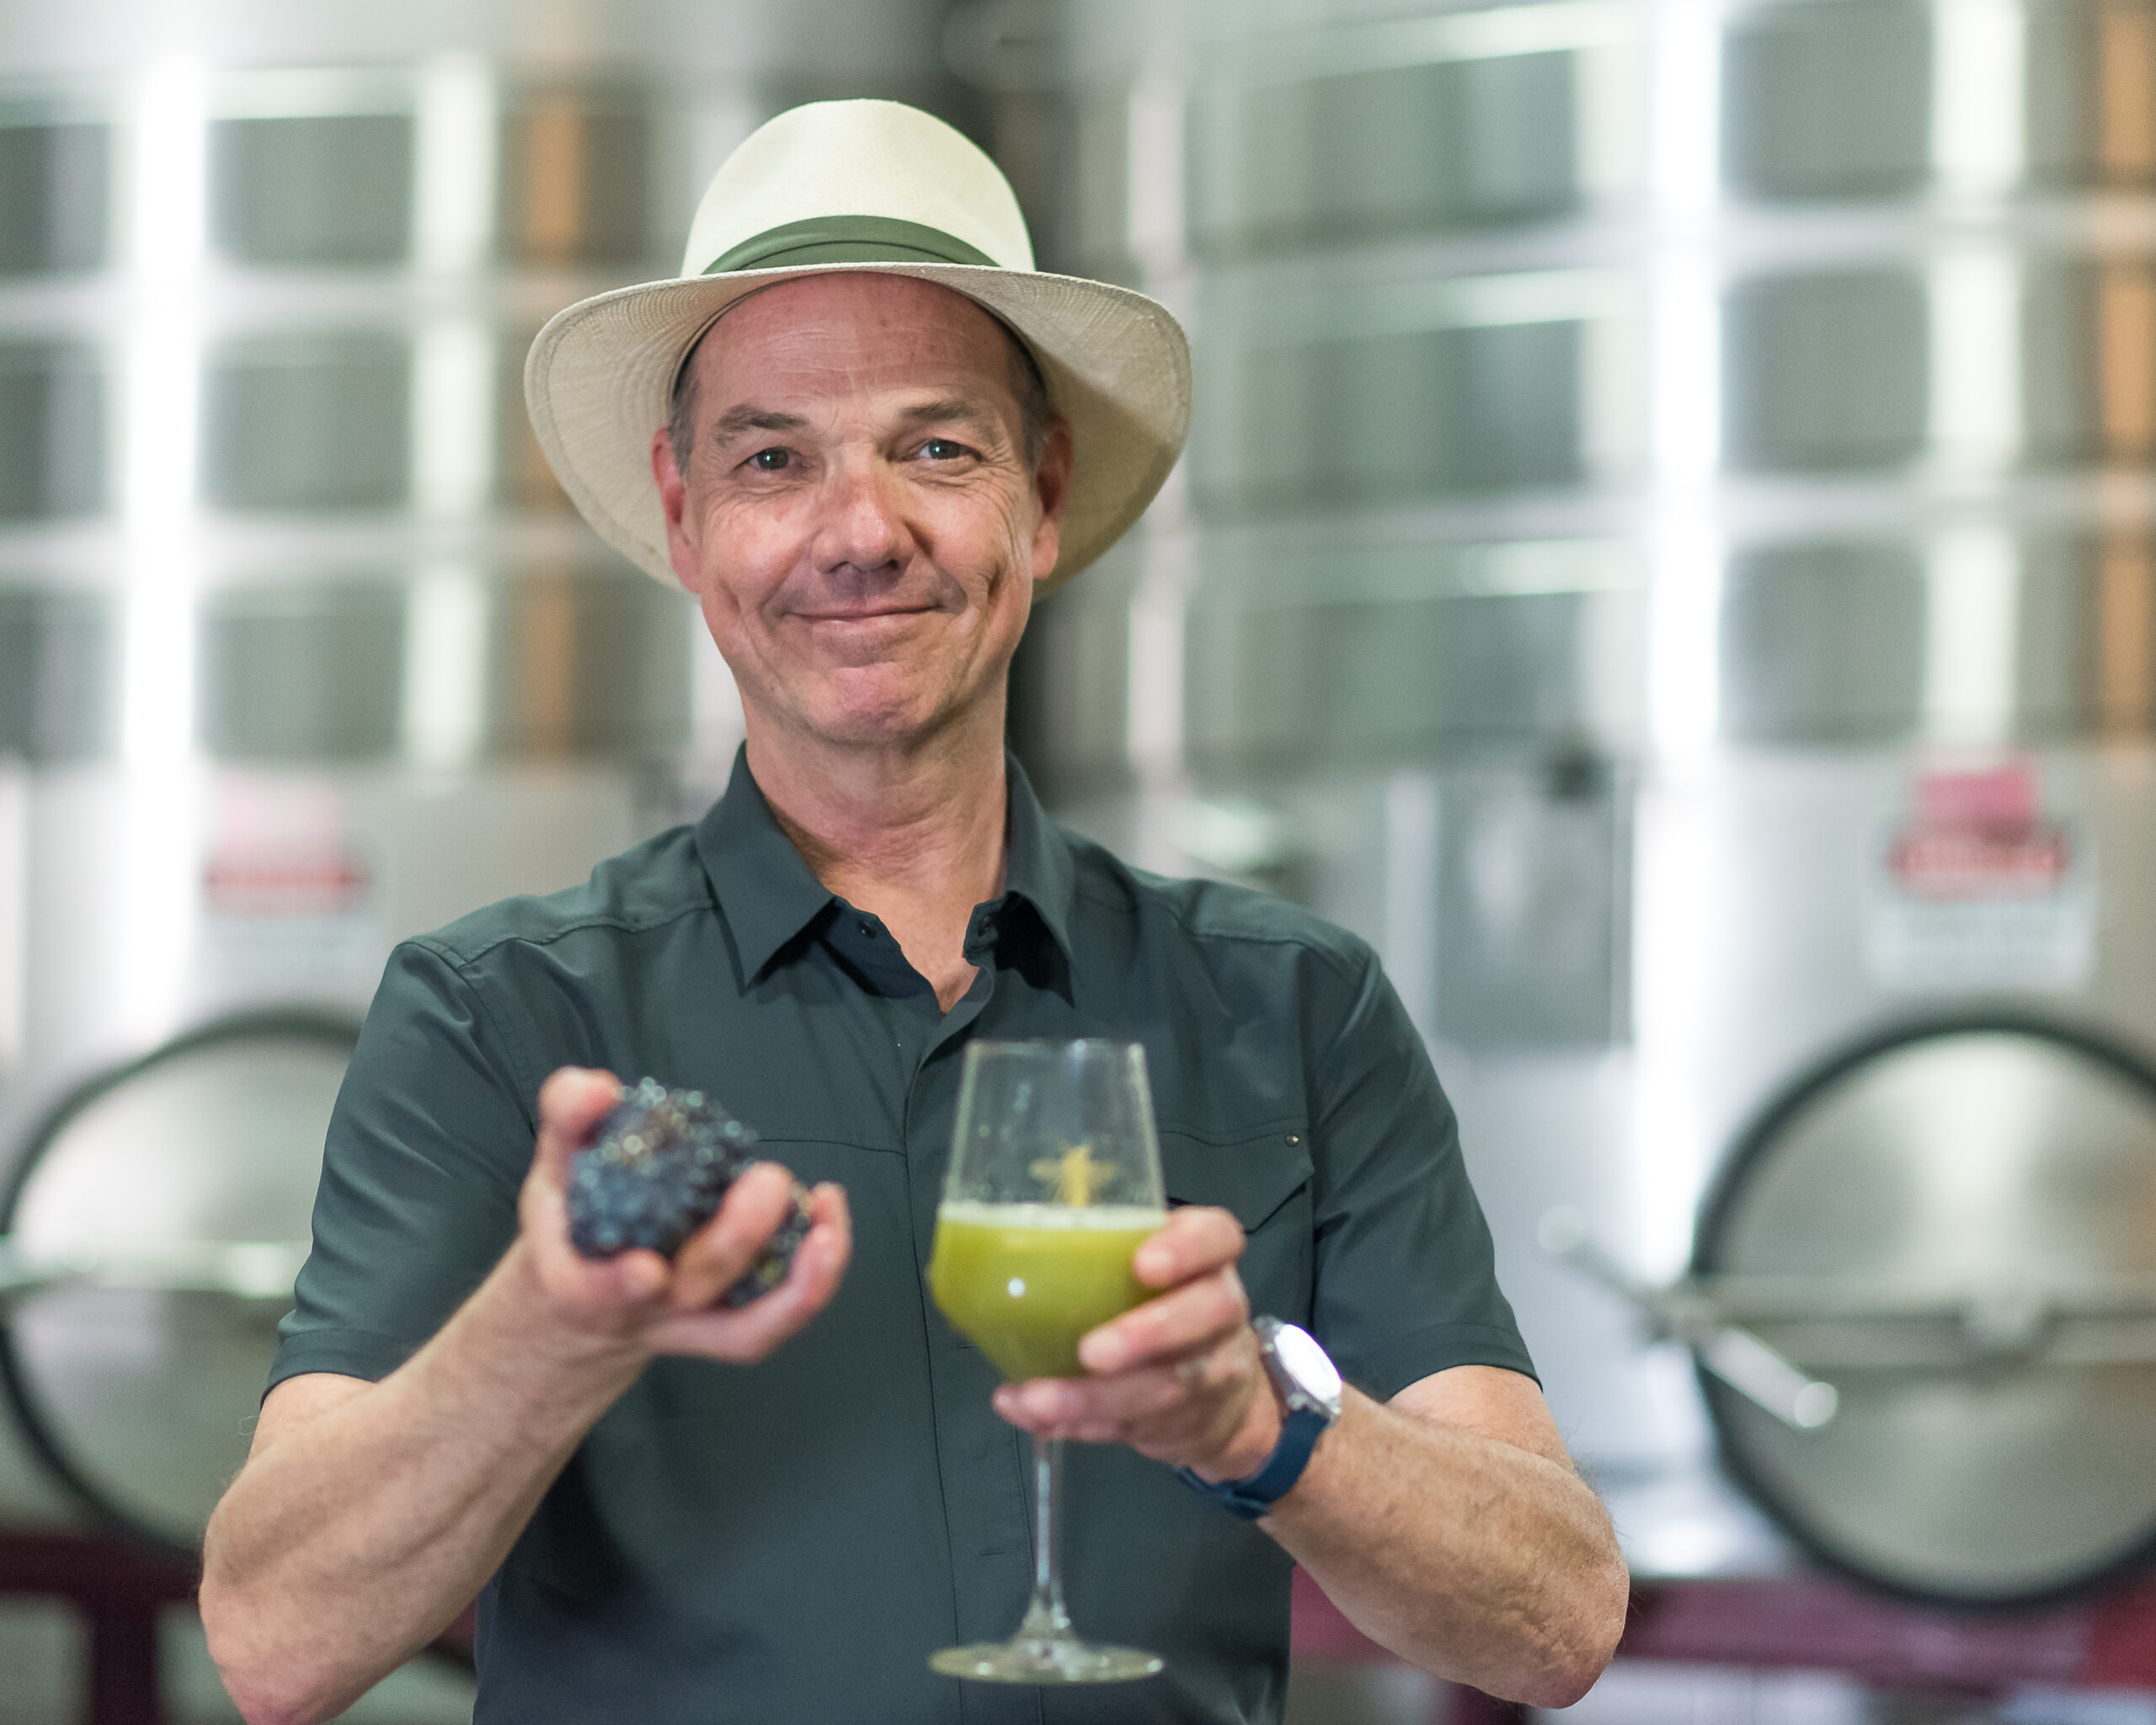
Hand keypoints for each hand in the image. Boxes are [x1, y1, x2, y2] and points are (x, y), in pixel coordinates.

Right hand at [516, 1067, 851, 1365]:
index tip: (647, 1269)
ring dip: (797, 1277)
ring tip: (824, 1213)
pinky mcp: (729, 1328)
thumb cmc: (573, 1218)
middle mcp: (641, 1310)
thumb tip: (598, 1088)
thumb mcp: (556, 1160)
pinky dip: (813, 1280)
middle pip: (693, 1290)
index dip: (617, 1286)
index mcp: (578, 1279)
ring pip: (747, 1327)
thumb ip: (569, 1116)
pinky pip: (776, 1320)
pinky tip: (829, 1223)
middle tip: (767, 1178)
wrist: (583, 1301)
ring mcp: (690, 1324)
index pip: (590, 1293)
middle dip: (736, 1239)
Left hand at [991, 1205, 1283, 1479]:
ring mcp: (1213, 1371)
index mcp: (1207, 1258)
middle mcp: (1220, 1309)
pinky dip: (1082, 1425)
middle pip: (1205, 1315)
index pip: (1216, 1237)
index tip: (1144, 1264)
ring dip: (1095, 1398)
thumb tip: (993, 1264)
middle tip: (1091, 1352)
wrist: (1226, 1398)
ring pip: (1166, 1385)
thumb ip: (1100, 1258)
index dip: (1186, 1249)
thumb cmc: (1161, 1309)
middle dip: (1145, 1335)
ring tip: (1037, 1400)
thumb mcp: (1147, 1269)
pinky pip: (1137, 1427)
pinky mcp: (1190, 1422)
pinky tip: (1038, 1417)